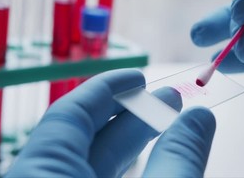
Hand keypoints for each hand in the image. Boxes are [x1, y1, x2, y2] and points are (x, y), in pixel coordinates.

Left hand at [6, 69, 215, 176]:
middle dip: (131, 116)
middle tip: (171, 101)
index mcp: (41, 175)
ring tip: (170, 127)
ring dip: (130, 146)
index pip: (69, 114)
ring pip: (86, 166)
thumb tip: (202, 117)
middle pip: (80, 139)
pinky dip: (123, 173)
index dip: (108, 88)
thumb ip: (180, 157)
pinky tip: (152, 164)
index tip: (139, 76)